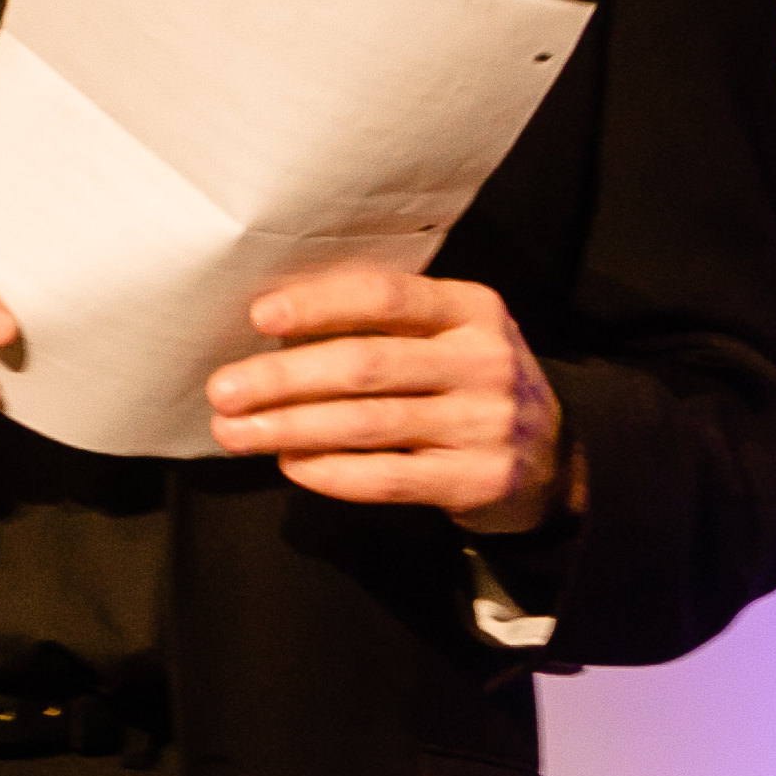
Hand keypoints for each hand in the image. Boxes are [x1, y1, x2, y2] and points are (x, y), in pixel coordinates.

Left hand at [206, 270, 567, 532]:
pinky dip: (331, 473)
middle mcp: (485, 361)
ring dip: (290, 428)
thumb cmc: (464, 382)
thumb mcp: (446, 336)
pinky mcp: (481, 480)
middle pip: (365, 365)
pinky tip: (291, 465)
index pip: (385, 296)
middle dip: (282, 378)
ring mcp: (488, 424)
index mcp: (472, 308)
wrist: (553, 459)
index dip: (318, 304)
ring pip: (369, 425)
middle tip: (222, 390)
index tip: (258, 316)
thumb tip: (272, 325)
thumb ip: (382, 324)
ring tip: (235, 432)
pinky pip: (390, 478)